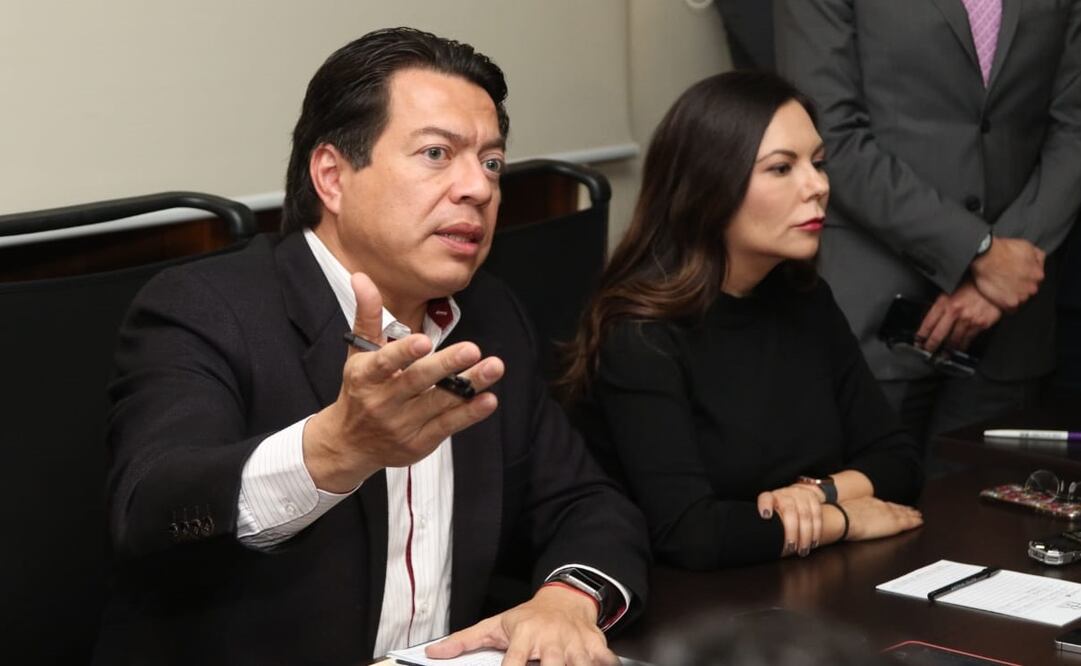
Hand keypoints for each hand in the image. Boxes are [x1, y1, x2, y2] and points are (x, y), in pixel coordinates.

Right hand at [303, 273, 504, 491]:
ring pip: (439, 403)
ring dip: (469, 385)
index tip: (424, 341)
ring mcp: (402, 424)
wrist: (349, 443)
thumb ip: (368, 316)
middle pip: (418, 381)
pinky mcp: (420, 442)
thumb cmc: (359, 390)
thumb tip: (362, 277)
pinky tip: (488, 399)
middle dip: (446, 365)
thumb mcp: (358, 354)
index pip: (384, 362)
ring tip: (494, 367)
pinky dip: (469, 414)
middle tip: (473, 349)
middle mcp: (383, 402)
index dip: (403, 352)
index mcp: (365, 376)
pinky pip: (448, 426)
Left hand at [426, 584, 617, 664]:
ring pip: (579, 664)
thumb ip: (465, 641)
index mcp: (524, 635)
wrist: (565, 599)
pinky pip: (605, 662)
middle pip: (553, 665)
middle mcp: (550, 639)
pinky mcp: (595, 646)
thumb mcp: (496, 625)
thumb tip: (434, 652)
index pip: (514, 662)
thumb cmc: (528, 617)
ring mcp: (575, 643)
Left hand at [758, 484, 824, 556]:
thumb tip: (765, 544)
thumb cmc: (781, 511)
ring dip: (805, 535)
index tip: (766, 516)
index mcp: (771, 498)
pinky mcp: (813, 499)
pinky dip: (816, 531)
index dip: (765, 506)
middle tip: (790, 547)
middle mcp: (785, 494)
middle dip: (791, 531)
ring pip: (805, 515)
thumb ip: (769, 526)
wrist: (798, 494)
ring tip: (802, 550)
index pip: (766, 498)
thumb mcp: (772, 514)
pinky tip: (813, 543)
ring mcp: (800, 495)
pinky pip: (817, 515)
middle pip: (789, 511)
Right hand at [838, 496, 922, 540]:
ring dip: (911, 514)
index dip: (890, 506)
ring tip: (918, 516)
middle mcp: (880, 505)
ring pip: (904, 513)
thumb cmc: (840, 515)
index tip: (895, 507)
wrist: (844, 518)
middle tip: (913, 510)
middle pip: (895, 507)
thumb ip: (849, 511)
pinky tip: (920, 522)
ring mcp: (888, 514)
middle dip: (904, 509)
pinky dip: (915, 521)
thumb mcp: (844, 510)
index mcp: (868, 501)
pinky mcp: (894, 523)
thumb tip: (842, 514)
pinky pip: (908, 522)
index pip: (882, 504)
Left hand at [916, 279, 1000, 351]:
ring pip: (954, 340)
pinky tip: (958, 349)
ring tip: (942, 355)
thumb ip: (942, 305)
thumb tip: (933, 320)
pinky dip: (962, 346)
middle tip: (928, 350)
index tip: (918, 341)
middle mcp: (955, 311)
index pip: (928, 322)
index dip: (921, 334)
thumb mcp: (951, 289)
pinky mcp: (981, 324)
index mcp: (945, 302)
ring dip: (947, 350)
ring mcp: (968, 319)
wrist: (994, 284)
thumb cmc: (973, 285)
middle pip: (938, 334)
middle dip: (931, 345)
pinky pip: (968, 339)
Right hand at [970, 237, 1044, 311]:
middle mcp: (1032, 287)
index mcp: (1038, 275)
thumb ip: (1037, 257)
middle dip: (1020, 288)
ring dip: (1013, 297)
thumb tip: (1039, 262)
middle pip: (1028, 292)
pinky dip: (1006, 306)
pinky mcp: (1009, 303)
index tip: (1016, 277)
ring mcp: (1021, 297)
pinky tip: (1000, 298)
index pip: (1035, 281)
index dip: (1025, 279)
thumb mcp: (1027, 246)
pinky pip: (1011, 310)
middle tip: (1008, 282)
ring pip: (1020, 301)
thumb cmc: (1003, 250)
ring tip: (1002, 289)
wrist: (986, 256)